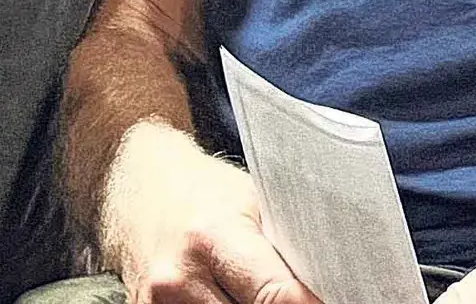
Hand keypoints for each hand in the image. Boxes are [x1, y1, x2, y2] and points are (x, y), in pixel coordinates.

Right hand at [102, 129, 321, 303]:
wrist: (137, 184)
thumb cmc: (206, 190)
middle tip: (306, 300)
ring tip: (266, 295)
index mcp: (212, 237)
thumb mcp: (253, 202)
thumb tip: (333, 283)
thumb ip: (285, 247)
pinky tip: (235, 299)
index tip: (338, 301)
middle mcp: (177, 279)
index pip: (277, 297)